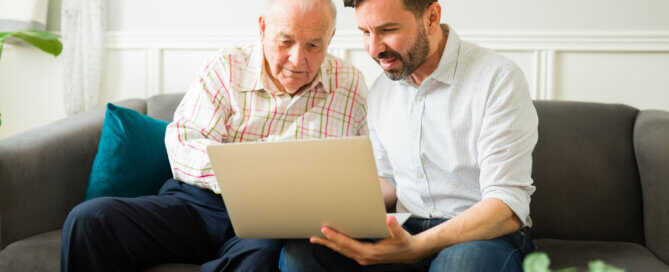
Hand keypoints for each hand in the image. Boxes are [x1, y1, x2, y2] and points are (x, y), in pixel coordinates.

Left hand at [310, 216, 424, 264]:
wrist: (410, 253)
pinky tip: (330, 240)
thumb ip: (394, 227)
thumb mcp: (401, 234)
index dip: (336, 237)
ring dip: (329, 244)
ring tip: (315, 238)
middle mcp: (364, 257)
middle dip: (327, 242)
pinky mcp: (363, 256)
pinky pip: (347, 251)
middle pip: (341, 249)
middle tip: (313, 235)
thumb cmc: (404, 242)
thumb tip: (388, 219)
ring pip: (342, 251)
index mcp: (370, 252)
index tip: (325, 230)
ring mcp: (363, 257)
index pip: (348, 244)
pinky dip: (337, 245)